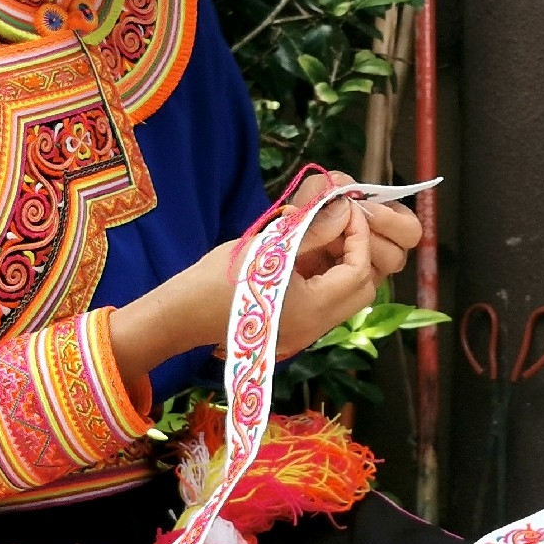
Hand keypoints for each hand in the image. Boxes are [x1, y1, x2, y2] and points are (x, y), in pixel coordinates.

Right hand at [110, 173, 422, 386]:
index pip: (358, 271)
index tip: (344, 210)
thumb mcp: (269, 247)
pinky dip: (327, 278)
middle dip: (358, 252)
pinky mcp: (294, 331)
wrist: (182, 314)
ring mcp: (305, 334)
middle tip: (339, 223)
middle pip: (361, 290)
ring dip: (343, 264)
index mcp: (311, 309)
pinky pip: (327, 304)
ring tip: (322, 235)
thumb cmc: (218, 278)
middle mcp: (315, 328)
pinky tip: (307, 255)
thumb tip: (345, 209)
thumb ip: (313, 230)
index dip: (358, 236)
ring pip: (346, 297)